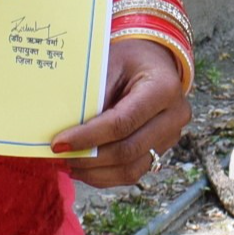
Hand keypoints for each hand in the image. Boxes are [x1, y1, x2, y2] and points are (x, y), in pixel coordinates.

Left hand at [53, 38, 190, 187]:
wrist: (154, 62)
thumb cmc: (128, 59)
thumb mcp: (109, 64)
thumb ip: (92, 95)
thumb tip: (63, 128)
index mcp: (163, 88)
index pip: (122, 123)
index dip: (89, 137)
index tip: (59, 144)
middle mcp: (174, 116)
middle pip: (128, 150)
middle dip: (89, 158)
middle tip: (60, 156)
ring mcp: (171, 137)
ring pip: (131, 169)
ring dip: (95, 172)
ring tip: (68, 164)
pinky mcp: (162, 151)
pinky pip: (132, 173)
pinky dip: (105, 175)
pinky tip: (83, 168)